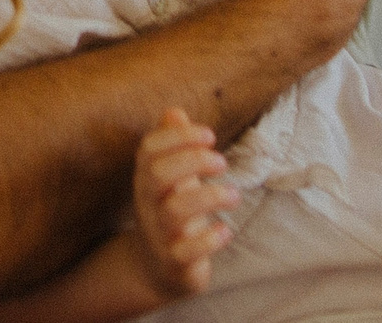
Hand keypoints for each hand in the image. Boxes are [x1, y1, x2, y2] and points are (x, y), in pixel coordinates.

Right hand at [130, 109, 236, 300]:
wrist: (156, 270)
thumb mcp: (171, 179)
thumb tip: (174, 111)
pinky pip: (185, 251)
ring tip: (234, 195)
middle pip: (157, 174)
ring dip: (210, 197)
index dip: (178, 137)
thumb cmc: (170, 214)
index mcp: (146, 179)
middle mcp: (147, 204)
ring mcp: (159, 234)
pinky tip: (226, 230)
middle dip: (192, 161)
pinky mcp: (174, 262)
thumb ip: (173, 146)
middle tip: (222, 162)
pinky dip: (209, 239)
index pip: (149, 149)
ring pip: (173, 211)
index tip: (210, 135)